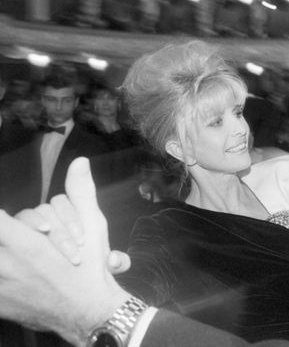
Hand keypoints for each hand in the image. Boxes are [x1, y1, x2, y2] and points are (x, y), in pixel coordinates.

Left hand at [0, 158, 130, 345]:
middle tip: (27, 232)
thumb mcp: (92, 226)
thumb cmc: (91, 269)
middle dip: (8, 228)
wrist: (89, 313)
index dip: (2, 218)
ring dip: (4, 252)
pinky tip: (12, 275)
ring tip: (16, 254)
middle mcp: (4, 262)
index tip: (5, 217)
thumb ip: (80, 192)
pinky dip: (2, 278)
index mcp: (22, 241)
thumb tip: (80, 162)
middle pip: (0, 232)